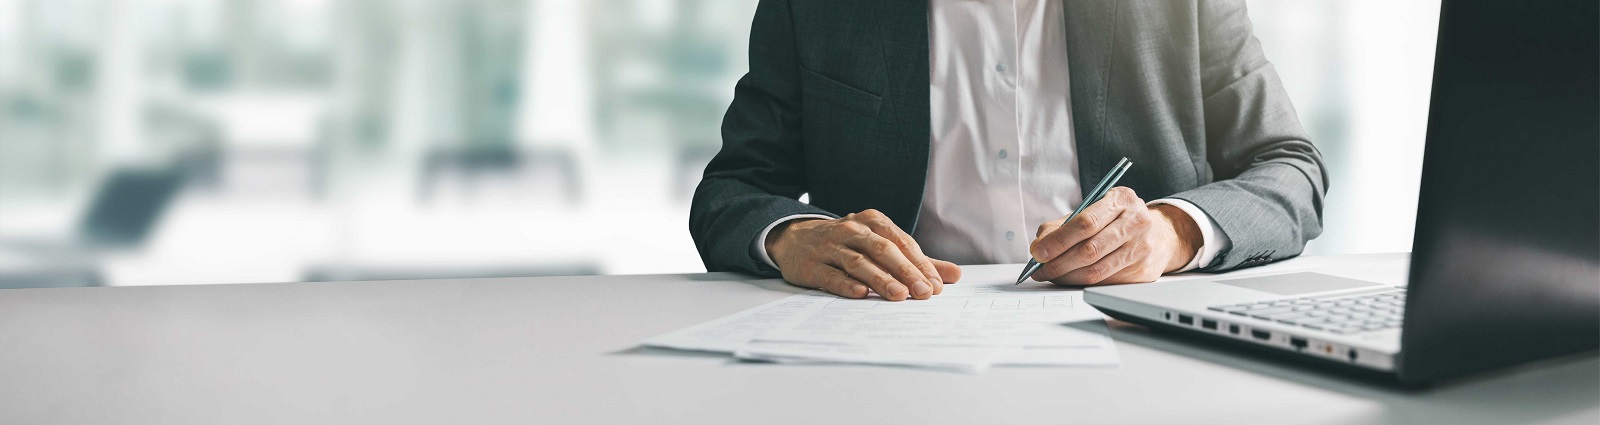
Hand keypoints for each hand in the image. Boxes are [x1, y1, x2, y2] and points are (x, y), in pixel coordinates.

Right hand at [766, 209, 962, 299]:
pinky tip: (861, 294)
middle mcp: (852, 230)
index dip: (920, 264)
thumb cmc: (847, 243)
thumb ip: (917, 261)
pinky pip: (832, 275)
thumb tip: (954, 276)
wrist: (795, 238)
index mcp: (873, 222)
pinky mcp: (812, 265)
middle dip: (906, 271)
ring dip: (880, 279)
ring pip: (859, 262)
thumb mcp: (881, 244)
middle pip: (883, 250)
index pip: (902, 243)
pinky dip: (846, 284)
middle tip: (924, 292)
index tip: (937, 285)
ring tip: (899, 295)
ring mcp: (830, 246)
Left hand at [1028, 187, 1202, 284]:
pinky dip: (1082, 283)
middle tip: (1039, 270)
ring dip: (1067, 277)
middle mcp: (1136, 222)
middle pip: (1090, 249)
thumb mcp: (1093, 210)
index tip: (1037, 253)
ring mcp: (1142, 248)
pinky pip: (1105, 282)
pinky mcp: (1144, 271)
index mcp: (1121, 199)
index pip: (1085, 223)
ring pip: (1097, 271)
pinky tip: (1070, 279)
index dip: (1058, 240)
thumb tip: (1039, 247)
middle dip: (1058, 263)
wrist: (1159, 233)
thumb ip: (1063, 225)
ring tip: (1051, 276)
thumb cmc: (1116, 220)